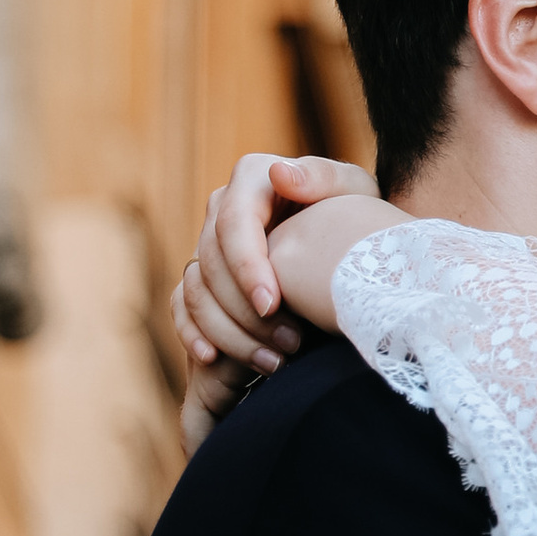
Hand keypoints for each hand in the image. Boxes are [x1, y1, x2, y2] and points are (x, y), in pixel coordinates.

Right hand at [172, 150, 379, 455]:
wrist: (345, 239)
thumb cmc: (354, 211)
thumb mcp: (353, 190)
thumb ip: (322, 177)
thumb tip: (279, 174)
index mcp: (252, 178)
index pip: (234, 223)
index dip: (246, 266)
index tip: (270, 304)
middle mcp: (222, 207)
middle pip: (211, 262)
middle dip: (245, 309)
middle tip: (290, 343)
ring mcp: (208, 242)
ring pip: (196, 288)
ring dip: (230, 331)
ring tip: (274, 361)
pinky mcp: (203, 276)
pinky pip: (182, 305)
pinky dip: (192, 332)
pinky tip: (211, 357)